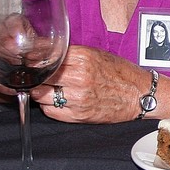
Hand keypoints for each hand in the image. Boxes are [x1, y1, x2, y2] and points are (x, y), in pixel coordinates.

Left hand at [27, 45, 149, 123]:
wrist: (141, 94)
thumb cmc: (121, 73)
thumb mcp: (96, 54)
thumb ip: (71, 55)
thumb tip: (44, 54)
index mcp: (83, 57)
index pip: (45, 57)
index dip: (34, 60)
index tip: (29, 60)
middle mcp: (79, 77)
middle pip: (40, 76)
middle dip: (35, 76)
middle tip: (34, 75)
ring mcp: (77, 98)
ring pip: (40, 95)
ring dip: (40, 91)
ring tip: (48, 88)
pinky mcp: (78, 115)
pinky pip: (50, 110)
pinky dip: (48, 105)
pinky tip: (57, 100)